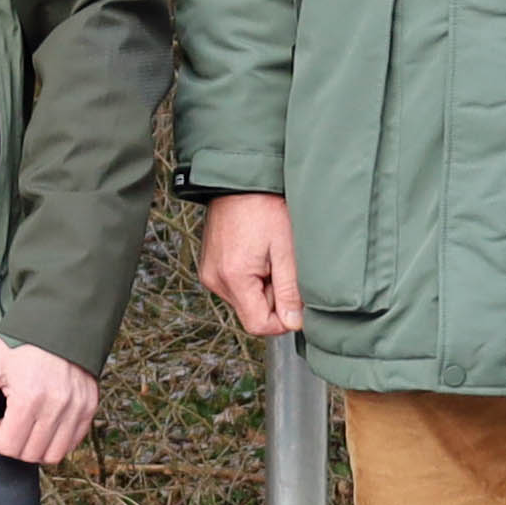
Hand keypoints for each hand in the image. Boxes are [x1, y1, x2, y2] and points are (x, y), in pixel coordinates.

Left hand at [0, 340, 102, 469]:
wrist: (57, 323)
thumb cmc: (18, 346)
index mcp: (29, 397)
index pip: (8, 446)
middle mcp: (57, 406)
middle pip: (29, 454)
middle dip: (12, 444)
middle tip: (8, 422)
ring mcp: (77, 408)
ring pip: (53, 454)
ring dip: (34, 447)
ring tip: (26, 425)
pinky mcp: (89, 407)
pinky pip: (71, 443)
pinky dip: (54, 441)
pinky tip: (42, 423)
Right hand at [195, 193, 301, 339]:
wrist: (240, 179)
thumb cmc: (264, 206)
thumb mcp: (286, 249)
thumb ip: (290, 290)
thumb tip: (293, 322)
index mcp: (233, 277)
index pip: (258, 325)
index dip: (282, 319)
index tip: (295, 298)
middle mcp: (215, 279)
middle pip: (251, 312)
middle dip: (273, 296)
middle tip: (281, 264)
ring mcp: (209, 272)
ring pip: (245, 299)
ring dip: (262, 285)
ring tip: (268, 254)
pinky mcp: (210, 265)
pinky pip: (236, 284)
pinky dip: (251, 275)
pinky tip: (257, 251)